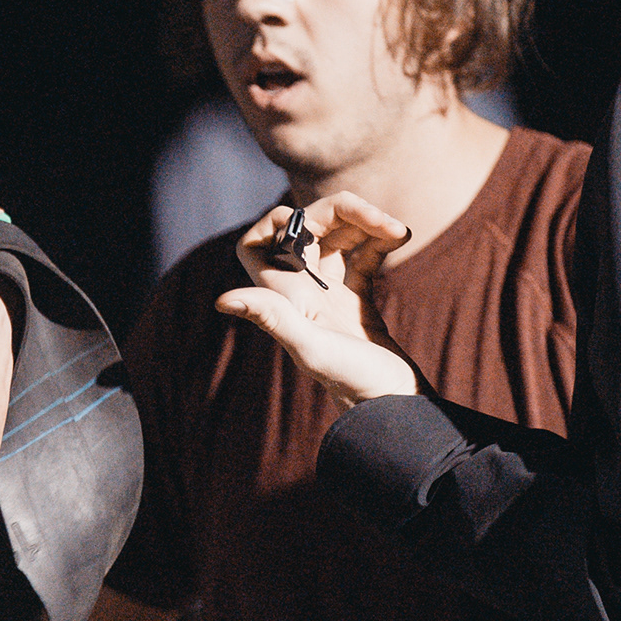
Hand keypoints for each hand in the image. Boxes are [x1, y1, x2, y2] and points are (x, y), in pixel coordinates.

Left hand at [213, 193, 421, 409]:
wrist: (393, 407)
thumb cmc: (354, 382)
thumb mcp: (312, 348)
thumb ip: (273, 319)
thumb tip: (222, 300)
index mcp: (284, 297)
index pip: (257, 245)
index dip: (274, 223)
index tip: (308, 224)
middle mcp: (301, 294)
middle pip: (306, 230)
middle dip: (340, 214)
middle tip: (379, 220)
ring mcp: (328, 297)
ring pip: (336, 238)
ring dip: (365, 224)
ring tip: (396, 231)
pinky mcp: (356, 302)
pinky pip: (362, 257)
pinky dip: (379, 241)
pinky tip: (398, 240)